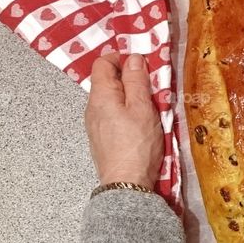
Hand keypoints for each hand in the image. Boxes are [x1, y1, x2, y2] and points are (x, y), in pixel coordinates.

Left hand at [84, 54, 163, 190]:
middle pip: (106, 81)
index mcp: (101, 96)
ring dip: (129, 96)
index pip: (102, 63)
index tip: (141, 63)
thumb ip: (137, 81)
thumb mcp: (143, 108)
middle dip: (128, 77)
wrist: (127, 185)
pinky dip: (125, 111)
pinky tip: (140, 123)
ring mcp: (95, 125)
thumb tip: (133, 58)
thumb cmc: (137, 145)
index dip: (121, 58)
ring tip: (149, 105)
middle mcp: (92, 108)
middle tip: (151, 85)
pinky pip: (112, 115)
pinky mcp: (102, 139)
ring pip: (110, 99)